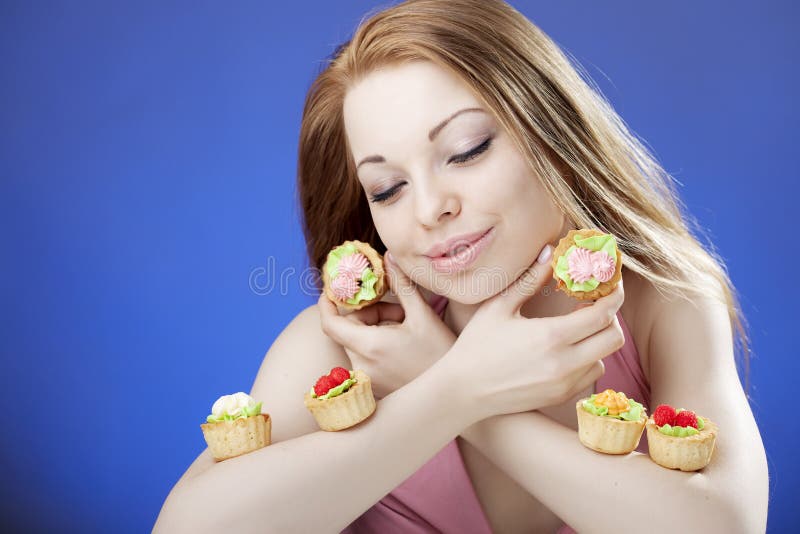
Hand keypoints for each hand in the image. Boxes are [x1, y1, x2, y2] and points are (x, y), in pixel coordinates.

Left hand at [317, 251, 455, 398]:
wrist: (455, 389)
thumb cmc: (441, 351)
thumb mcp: (422, 314)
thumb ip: (402, 284)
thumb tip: (389, 257)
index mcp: (370, 347)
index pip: (330, 324)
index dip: (326, 305)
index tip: (331, 290)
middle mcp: (362, 366)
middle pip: (348, 331)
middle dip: (368, 314)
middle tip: (398, 310)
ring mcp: (367, 380)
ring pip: (357, 344)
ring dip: (374, 330)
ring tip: (404, 328)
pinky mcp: (375, 388)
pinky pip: (365, 359)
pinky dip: (376, 346)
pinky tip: (401, 346)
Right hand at [442, 244, 624, 421]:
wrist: (462, 391)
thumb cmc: (476, 345)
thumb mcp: (499, 307)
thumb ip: (530, 280)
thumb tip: (550, 252)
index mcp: (551, 336)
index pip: (603, 313)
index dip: (614, 295)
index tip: (612, 284)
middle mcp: (564, 363)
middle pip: (614, 338)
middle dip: (612, 317)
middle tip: (596, 304)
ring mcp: (564, 384)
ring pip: (604, 357)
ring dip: (598, 340)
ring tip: (578, 328)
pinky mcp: (560, 397)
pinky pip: (590, 375)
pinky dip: (587, 359)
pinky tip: (566, 350)